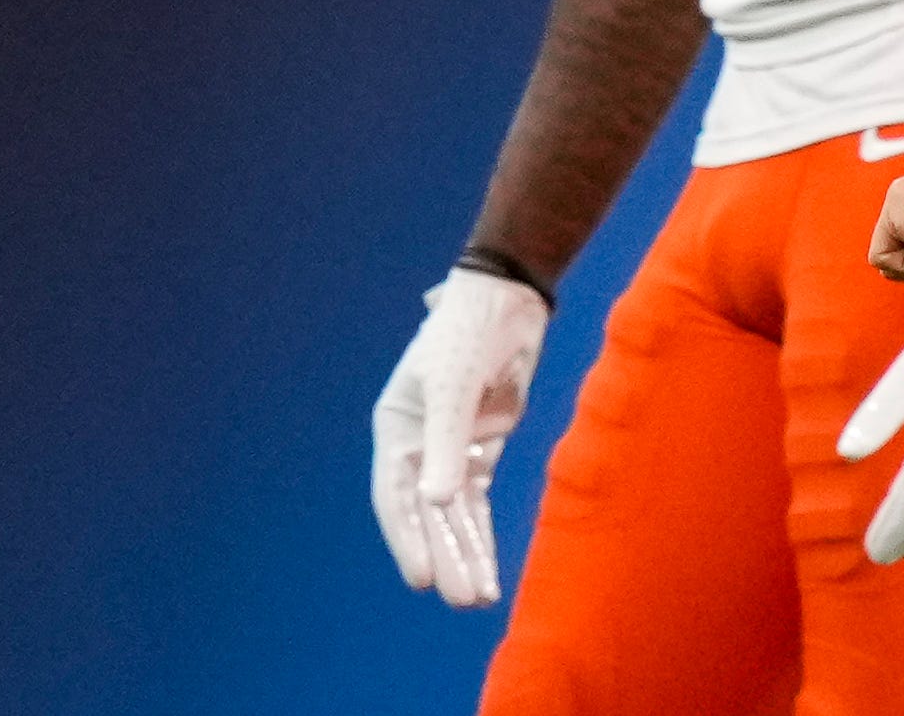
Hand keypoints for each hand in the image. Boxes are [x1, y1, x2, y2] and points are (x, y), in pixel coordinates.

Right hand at [372, 268, 549, 605]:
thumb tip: (435, 502)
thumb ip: (446, 443)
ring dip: (466, 554)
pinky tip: (489, 570)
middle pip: (428, 515)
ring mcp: (450, 450)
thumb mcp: (453, 387)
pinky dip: (482, 535)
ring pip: (455, 515)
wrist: (508, 303)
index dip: (408, 538)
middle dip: (445, 556)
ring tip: (477, 598)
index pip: (397, 496)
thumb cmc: (467, 336)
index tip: (423, 578)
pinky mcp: (482, 450)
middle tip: (461, 599)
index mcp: (396, 429)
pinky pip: (478, 503)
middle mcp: (418, 447)